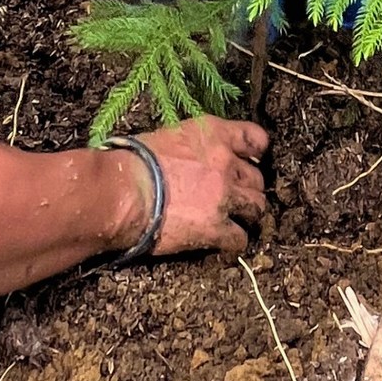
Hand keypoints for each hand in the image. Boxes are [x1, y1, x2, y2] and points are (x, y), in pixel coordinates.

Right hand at [127, 116, 268, 255]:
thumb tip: (194, 157)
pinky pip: (240, 239)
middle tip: (235, 197)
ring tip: (236, 221)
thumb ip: (194, 146)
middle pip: (257, 178)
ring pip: (256, 207)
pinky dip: (235, 243)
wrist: (124, 192)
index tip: (249, 160)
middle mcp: (226, 163)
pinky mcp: (216, 228)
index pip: (255, 138)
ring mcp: (224, 196)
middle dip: (248, 188)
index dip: (255, 152)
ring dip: (248, 214)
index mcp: (214, 135)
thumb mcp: (170, 137)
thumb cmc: (135, 161)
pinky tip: (224, 245)